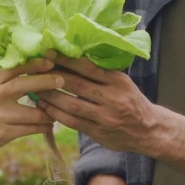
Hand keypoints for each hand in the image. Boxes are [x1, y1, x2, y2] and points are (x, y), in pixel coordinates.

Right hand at [0, 57, 60, 162]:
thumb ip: (8, 81)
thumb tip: (38, 69)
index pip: (16, 68)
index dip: (35, 64)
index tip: (51, 61)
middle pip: (25, 85)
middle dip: (47, 82)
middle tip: (62, 80)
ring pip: (34, 112)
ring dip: (49, 112)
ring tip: (56, 110)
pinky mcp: (4, 133)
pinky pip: (32, 129)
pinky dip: (44, 126)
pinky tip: (49, 124)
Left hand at [36, 55, 163, 155]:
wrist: (149, 130)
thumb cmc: (131, 101)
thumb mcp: (122, 82)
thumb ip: (101, 73)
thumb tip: (72, 58)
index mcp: (117, 81)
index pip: (88, 67)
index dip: (66, 60)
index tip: (48, 52)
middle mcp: (112, 98)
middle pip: (77, 85)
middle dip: (53, 77)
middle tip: (35, 70)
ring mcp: (105, 117)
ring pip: (72, 105)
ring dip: (50, 97)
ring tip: (35, 89)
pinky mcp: (98, 132)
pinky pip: (72, 122)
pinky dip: (56, 114)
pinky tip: (44, 107)